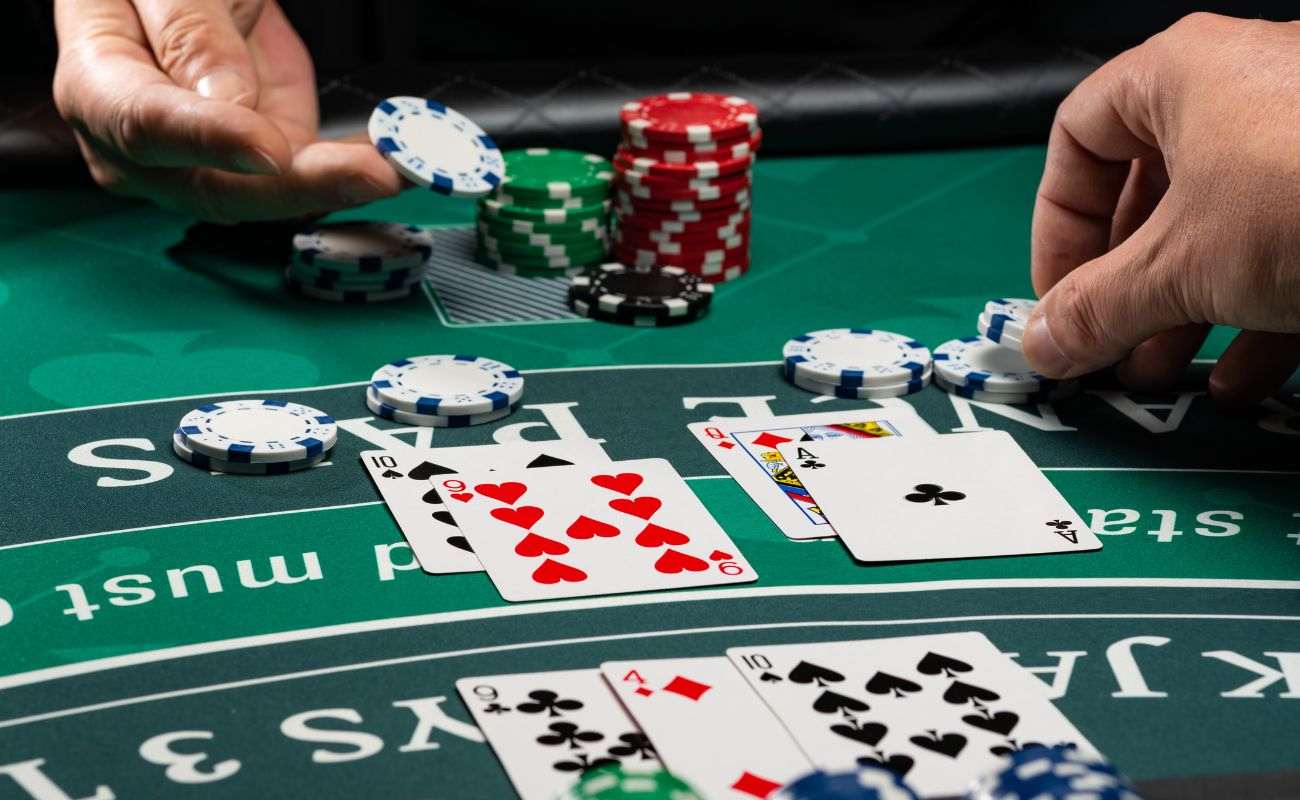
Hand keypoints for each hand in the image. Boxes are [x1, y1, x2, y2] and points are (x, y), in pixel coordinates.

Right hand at [52, 0, 402, 221]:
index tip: (270, 149)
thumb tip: (227, 105)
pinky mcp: (256, 164)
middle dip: (301, 185)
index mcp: (98, 85)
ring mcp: (202, 164)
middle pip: (217, 187)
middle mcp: (141, 147)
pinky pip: (304, 181)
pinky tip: (394, 162)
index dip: (211, 142)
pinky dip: (349, 174)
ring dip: (337, 187)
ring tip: (396, 166)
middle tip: (370, 173)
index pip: (146, 126)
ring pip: (269, 197)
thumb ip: (189, 33)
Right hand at [1025, 13, 1299, 408]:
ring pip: (1218, 227)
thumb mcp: (1180, 267)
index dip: (1056, 225)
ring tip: (1164, 372)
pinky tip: (1246, 374)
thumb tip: (1045, 343)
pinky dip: (1255, 312)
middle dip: (1122, 283)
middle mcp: (1245, 93)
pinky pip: (1285, 246)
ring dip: (1181, 309)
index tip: (1058, 294)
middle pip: (1150, 191)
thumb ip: (1096, 308)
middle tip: (1106, 342)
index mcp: (1182, 75)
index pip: (1078, 139)